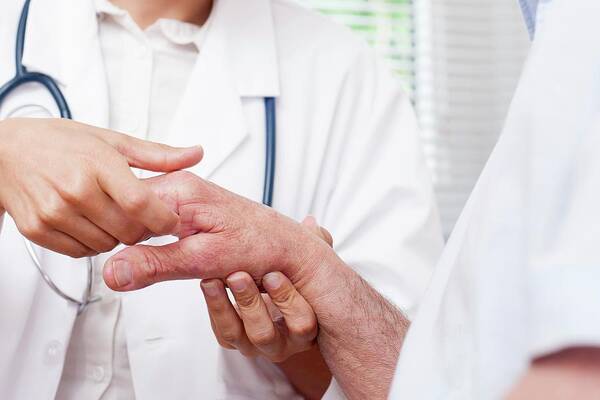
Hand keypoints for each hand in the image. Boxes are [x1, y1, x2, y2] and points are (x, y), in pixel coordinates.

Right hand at [0, 118, 202, 257]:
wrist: (4, 153)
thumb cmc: (58, 143)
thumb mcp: (111, 140)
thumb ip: (157, 154)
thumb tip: (194, 154)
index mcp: (97, 164)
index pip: (142, 204)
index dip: (164, 219)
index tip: (172, 220)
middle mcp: (74, 190)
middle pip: (129, 230)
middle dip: (142, 228)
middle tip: (138, 214)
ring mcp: (54, 212)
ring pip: (107, 245)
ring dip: (116, 235)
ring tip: (108, 213)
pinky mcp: (38, 230)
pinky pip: (82, 253)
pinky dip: (92, 243)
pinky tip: (88, 222)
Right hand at [103, 171, 333, 291]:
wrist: (289, 246)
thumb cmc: (260, 247)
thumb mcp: (205, 261)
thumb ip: (156, 264)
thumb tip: (112, 273)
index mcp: (179, 190)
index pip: (121, 205)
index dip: (116, 237)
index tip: (125, 260)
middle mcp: (178, 185)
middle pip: (124, 208)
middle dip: (123, 239)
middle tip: (146, 262)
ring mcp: (181, 195)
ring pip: (134, 215)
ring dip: (134, 241)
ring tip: (158, 258)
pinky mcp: (185, 209)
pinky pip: (148, 220)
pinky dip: (146, 240)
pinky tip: (158, 254)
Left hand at [200, 217, 332, 362]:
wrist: (276, 298)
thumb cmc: (294, 280)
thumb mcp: (304, 264)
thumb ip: (312, 245)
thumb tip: (311, 224)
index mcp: (305, 325)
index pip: (302, 324)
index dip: (289, 301)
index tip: (273, 274)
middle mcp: (281, 342)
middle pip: (265, 334)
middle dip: (250, 303)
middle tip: (238, 277)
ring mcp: (254, 343)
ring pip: (237, 336)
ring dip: (223, 307)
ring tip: (212, 281)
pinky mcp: (233, 340)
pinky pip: (221, 332)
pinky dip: (213, 308)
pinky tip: (208, 286)